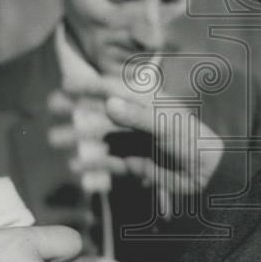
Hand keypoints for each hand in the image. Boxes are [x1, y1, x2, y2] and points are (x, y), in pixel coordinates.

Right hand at [50, 78, 224, 198]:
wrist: (209, 176)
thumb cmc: (193, 141)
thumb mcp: (167, 125)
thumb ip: (137, 115)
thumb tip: (108, 103)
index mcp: (148, 102)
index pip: (115, 88)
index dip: (90, 85)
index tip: (66, 85)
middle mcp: (137, 119)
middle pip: (101, 112)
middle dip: (76, 110)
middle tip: (52, 109)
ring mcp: (135, 142)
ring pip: (101, 138)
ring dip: (78, 138)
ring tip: (55, 140)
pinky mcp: (135, 164)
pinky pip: (109, 163)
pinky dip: (93, 165)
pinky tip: (77, 168)